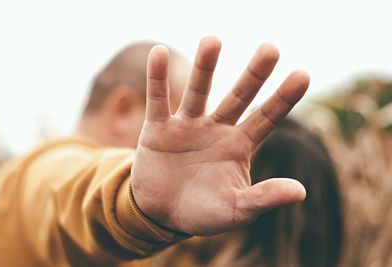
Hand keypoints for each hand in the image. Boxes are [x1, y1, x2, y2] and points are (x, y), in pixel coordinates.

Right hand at [131, 37, 309, 235]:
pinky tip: (158, 53)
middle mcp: (216, 129)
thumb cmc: (203, 212)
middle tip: (270, 49)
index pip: (266, 118)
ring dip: (205, 67)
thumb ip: (263, 198)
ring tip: (213, 40)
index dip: (283, 99)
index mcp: (238, 146)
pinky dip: (156, 79)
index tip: (303, 74)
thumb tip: (301, 191)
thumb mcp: (236, 210)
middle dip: (253, 75)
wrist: (162, 214)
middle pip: (238, 97)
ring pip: (198, 92)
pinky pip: (158, 100)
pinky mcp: (157, 129)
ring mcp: (187, 126)